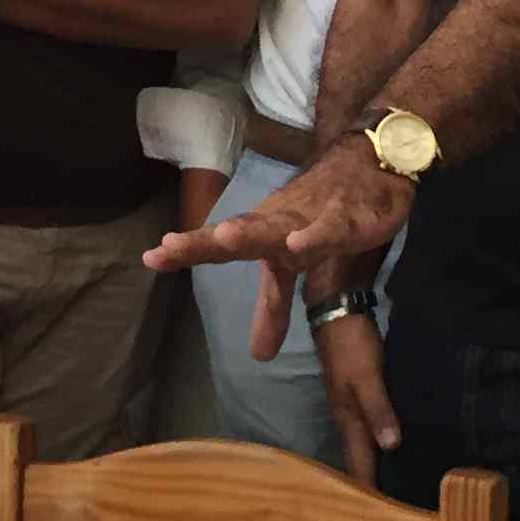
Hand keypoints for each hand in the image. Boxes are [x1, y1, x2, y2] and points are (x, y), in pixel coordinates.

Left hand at [143, 136, 415, 301]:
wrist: (368, 164)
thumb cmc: (322, 213)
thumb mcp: (294, 269)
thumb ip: (273, 308)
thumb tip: (258, 356)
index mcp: (262, 233)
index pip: (220, 246)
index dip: (188, 252)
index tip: (151, 258)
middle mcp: (277, 223)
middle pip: (238, 235)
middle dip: (204, 242)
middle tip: (169, 248)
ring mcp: (309, 219)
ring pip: (277, 226)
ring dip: (251, 232)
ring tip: (223, 238)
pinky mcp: (344, 219)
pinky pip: (327, 228)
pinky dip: (312, 236)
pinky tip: (296, 246)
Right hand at [313, 310, 398, 484]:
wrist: (337, 311)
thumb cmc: (351, 345)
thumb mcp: (366, 377)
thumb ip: (378, 409)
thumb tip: (391, 447)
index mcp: (348, 419)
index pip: (357, 465)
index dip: (367, 491)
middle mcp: (348, 418)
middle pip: (359, 459)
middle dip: (372, 485)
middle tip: (394, 512)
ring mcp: (353, 406)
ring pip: (366, 444)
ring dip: (378, 464)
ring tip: (399, 485)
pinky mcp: (361, 393)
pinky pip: (373, 426)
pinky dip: (382, 441)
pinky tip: (397, 446)